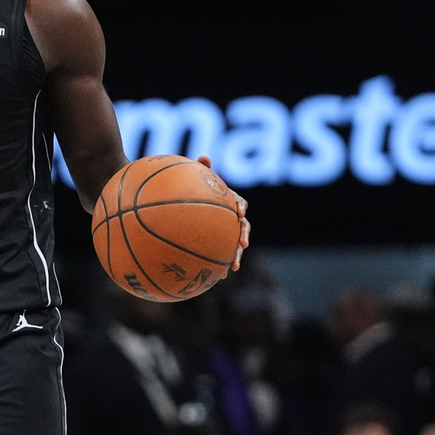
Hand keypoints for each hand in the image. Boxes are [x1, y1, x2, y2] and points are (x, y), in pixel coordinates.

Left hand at [197, 155, 249, 270]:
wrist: (190, 209)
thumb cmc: (196, 190)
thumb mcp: (199, 180)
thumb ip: (201, 169)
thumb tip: (205, 156)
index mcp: (229, 202)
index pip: (240, 203)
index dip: (241, 207)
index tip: (239, 212)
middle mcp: (232, 218)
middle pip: (243, 227)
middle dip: (244, 236)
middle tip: (243, 244)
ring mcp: (227, 232)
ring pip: (236, 245)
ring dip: (236, 256)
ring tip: (233, 267)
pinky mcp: (220, 244)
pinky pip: (223, 255)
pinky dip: (223, 265)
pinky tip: (220, 277)